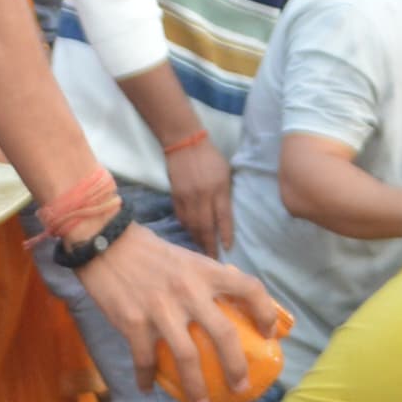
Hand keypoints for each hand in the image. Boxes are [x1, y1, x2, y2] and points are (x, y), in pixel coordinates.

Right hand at [75, 222, 284, 401]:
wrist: (105, 243)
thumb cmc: (149, 253)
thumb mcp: (187, 259)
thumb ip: (207, 281)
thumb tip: (228, 306)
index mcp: (206, 272)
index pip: (249, 289)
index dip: (266, 313)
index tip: (269, 334)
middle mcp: (189, 291)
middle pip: (224, 335)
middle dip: (236, 367)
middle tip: (240, 387)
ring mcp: (161, 309)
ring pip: (187, 358)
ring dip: (196, 388)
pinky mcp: (133, 322)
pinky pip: (145, 360)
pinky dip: (147, 378)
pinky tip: (149, 388)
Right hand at [163, 128, 234, 253]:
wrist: (184, 143)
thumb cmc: (210, 158)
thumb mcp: (225, 174)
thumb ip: (225, 195)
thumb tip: (223, 218)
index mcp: (218, 189)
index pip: (223, 217)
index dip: (225, 235)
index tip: (227, 249)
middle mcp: (203, 195)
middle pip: (206, 226)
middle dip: (210, 245)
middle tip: (212, 259)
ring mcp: (187, 197)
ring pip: (192, 225)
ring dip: (197, 240)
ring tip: (202, 252)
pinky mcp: (175, 196)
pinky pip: (181, 218)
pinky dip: (187, 229)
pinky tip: (190, 236)